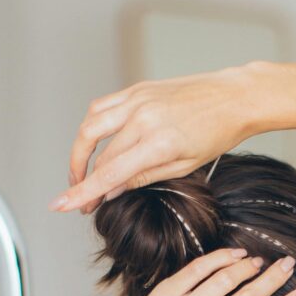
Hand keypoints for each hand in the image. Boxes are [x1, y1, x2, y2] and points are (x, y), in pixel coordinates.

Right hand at [49, 65, 256, 215]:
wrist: (233, 97)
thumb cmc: (216, 134)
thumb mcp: (184, 166)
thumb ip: (144, 177)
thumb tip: (112, 191)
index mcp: (158, 142)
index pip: (110, 173)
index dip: (83, 192)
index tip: (62, 205)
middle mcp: (143, 118)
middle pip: (98, 154)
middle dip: (83, 180)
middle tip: (82, 200)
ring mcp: (138, 100)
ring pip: (90, 126)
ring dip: (79, 152)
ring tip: (81, 173)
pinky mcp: (137, 89)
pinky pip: (102, 107)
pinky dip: (91, 126)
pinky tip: (94, 143)